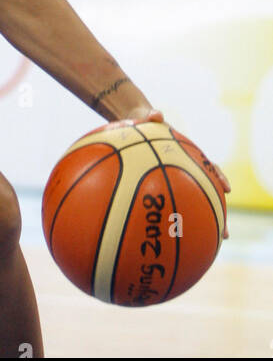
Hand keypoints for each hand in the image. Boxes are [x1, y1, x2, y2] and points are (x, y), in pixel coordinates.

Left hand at [103, 108, 230, 237]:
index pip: (208, 167)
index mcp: (187, 156)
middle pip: (207, 195)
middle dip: (218, 214)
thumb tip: (155, 114)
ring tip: (207, 246)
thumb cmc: (144, 123)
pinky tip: (164, 238)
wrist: (134, 126)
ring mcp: (175, 181)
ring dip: (200, 226)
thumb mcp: (147, 118)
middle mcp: (185, 171)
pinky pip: (168, 206)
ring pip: (192, 206)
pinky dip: (170, 220)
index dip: (218, 177)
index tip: (226, 188)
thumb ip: (152, 116)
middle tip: (225, 233)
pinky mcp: (160, 188)